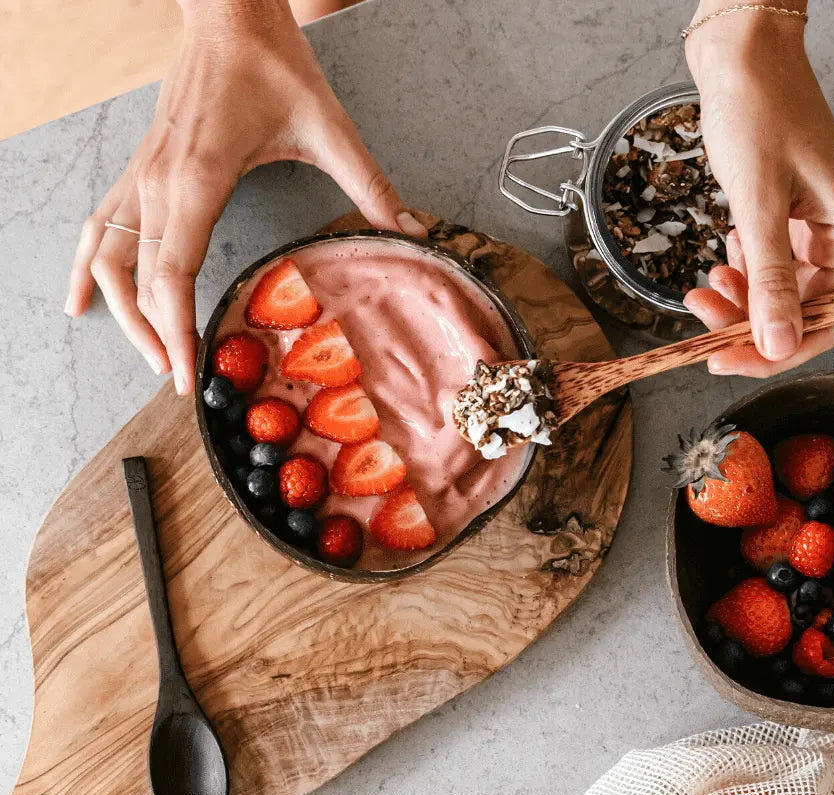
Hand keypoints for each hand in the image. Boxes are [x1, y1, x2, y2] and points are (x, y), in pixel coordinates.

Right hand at [65, 0, 424, 393]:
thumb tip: (410, 229)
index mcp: (198, 179)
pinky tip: (82, 298)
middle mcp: (159, 182)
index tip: (184, 374)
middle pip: (135, 278)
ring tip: (145, 353)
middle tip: (177, 379)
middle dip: (152, 335)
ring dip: (119, 308)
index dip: (174, 330)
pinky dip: (89, 266)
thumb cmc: (271, 64)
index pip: (170, 274)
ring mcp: (142, 174)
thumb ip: (368, 184)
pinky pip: (102, 225)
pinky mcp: (141, 167)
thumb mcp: (329, 126)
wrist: (227, 11)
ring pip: (108, 255)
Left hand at [682, 6, 833, 375]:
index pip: (826, 320)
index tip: (728, 359)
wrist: (742, 53)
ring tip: (702, 288)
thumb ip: (768, 280)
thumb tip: (778, 345)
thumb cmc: (759, 109)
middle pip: (798, 313)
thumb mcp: (758, 202)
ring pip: (777, 296)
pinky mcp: (785, 220)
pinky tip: (720, 262)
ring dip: (738, 303)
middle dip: (747, 325)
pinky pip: (765, 270)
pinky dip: (739, 276)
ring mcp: (812, 230)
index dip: (777, 350)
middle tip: (702, 319)